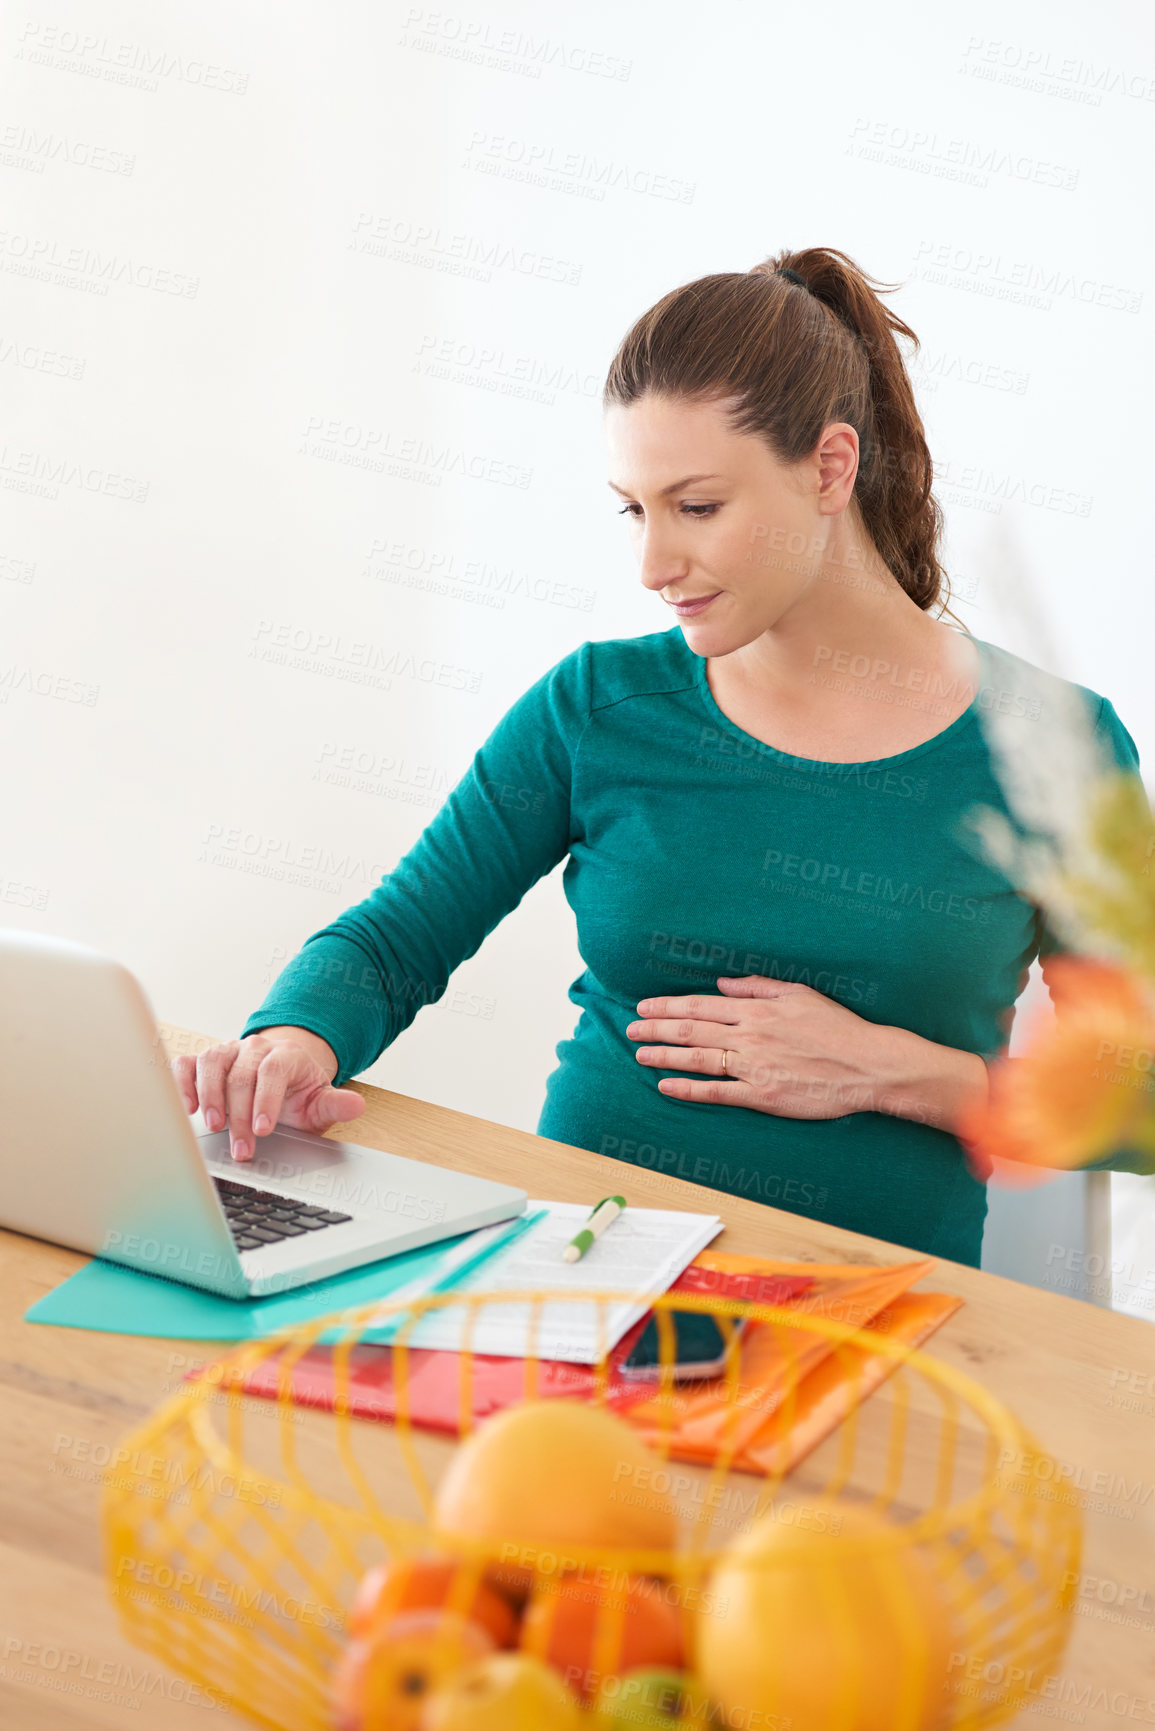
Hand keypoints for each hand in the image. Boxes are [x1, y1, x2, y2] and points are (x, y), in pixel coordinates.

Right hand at [172, 1028, 365, 1161]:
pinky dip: (182, 1081)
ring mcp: (227, 1052)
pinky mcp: (204, 1061)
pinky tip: (187, 1107)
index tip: (264, 1129)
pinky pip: (187, 1063)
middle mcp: (254, 1048)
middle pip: (242, 1073)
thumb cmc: (297, 1093)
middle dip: (240, 1113)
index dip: (267, 1099)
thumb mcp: (319, 1102)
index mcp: (286, 1055)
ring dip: (209, 1094)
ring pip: (212, 1061)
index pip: (274, 1071)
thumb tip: (356, 1107)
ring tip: (212, 1125)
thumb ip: (335, 1105)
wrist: (280, 1075)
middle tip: (242, 1147)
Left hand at [625, 975, 985, 1127]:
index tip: (645, 1006)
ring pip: (697, 1059)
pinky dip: (687, 1089)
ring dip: (664, 1055)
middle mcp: (749, 1037)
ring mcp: (753, 1067)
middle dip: (656, 1028)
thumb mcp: (800, 994)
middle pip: (691, 1030)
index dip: (668, 1005)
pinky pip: (716, 1092)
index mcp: (757, 1010)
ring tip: (640, 1054)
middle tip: (630, 1029)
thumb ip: (758, 987)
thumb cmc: (839, 1028)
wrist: (868, 1065)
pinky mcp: (761, 1096)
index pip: (701, 1005)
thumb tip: (723, 983)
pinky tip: (666, 1086)